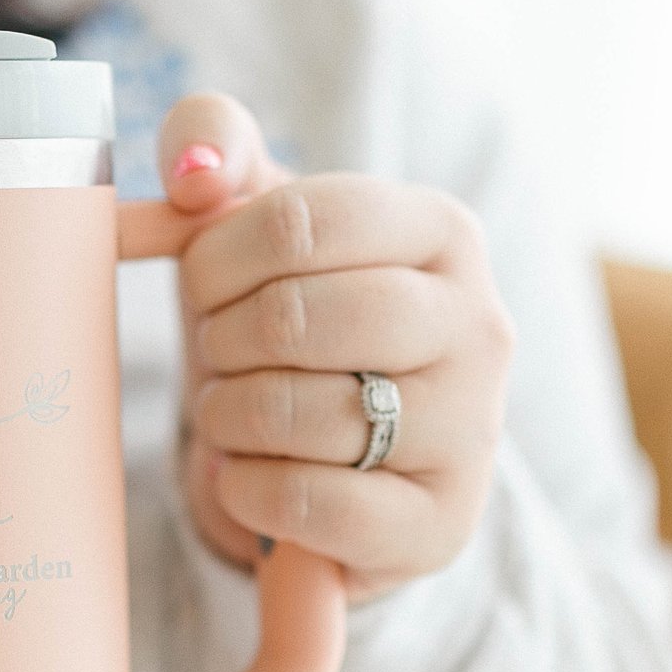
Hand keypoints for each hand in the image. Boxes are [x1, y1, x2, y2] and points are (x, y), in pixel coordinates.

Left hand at [159, 93, 514, 602]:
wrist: (340, 457)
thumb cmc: (291, 318)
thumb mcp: (254, 221)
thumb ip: (213, 148)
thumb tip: (192, 171)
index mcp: (443, 231)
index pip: (301, 220)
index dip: (215, 256)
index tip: (200, 285)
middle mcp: (478, 324)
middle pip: (299, 317)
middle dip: (223, 340)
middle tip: (217, 354)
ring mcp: (471, 429)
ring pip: (303, 413)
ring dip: (228, 416)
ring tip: (232, 413)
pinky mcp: (440, 523)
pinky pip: (312, 501)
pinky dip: (248, 487)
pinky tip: (248, 472)